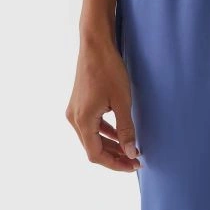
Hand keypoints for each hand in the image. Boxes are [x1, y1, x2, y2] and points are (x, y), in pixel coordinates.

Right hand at [66, 36, 140, 171]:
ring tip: (129, 149)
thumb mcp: (122, 100)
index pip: (96, 154)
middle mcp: (74, 119)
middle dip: (114, 155)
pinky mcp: (79, 103)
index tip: (133, 165)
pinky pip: (91, 124)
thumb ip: (126, 129)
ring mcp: (74, 110)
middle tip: (135, 160)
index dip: (115, 163)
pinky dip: (104, 131)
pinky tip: (118, 133)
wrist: (95, 44)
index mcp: (82, 121)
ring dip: (109, 144)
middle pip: (93, 147)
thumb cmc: (109, 70)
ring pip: (92, 137)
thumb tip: (130, 153)